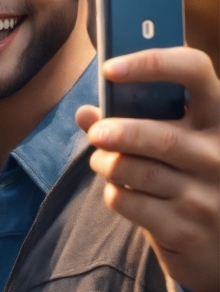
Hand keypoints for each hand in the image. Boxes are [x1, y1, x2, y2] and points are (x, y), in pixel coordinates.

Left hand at [76, 47, 219, 291]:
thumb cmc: (192, 180)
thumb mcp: (176, 143)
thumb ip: (133, 122)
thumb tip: (84, 113)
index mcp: (219, 118)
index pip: (193, 70)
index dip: (151, 63)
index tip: (110, 69)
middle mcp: (218, 154)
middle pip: (160, 135)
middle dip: (118, 132)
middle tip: (96, 133)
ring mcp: (206, 195)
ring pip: (137, 171)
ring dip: (107, 164)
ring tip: (101, 160)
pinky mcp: (185, 229)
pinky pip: (130, 202)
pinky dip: (114, 193)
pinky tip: (119, 190)